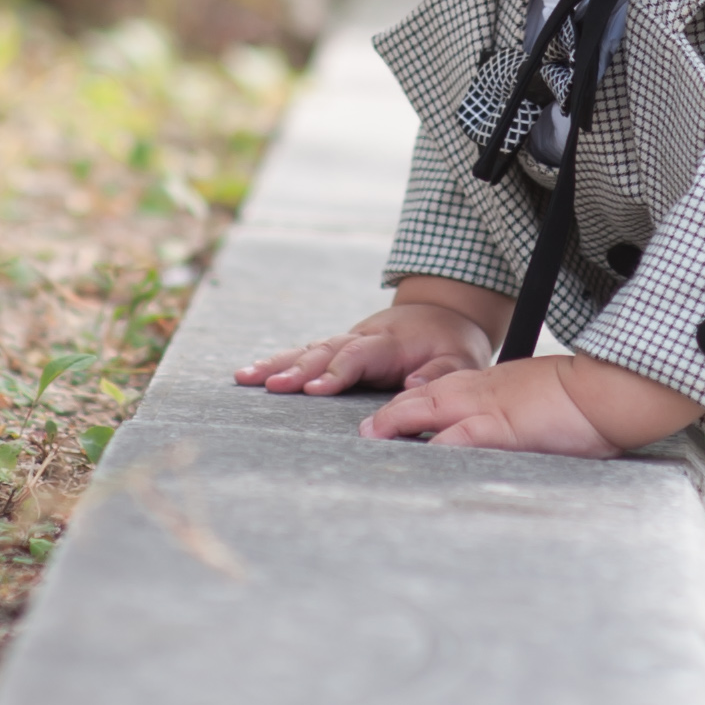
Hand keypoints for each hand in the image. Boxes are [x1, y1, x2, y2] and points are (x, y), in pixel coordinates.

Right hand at [234, 289, 499, 395]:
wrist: (444, 314)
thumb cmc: (452, 345)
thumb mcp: (461, 360)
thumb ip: (440, 372)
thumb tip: (413, 384)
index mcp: (392, 343)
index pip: (360, 356)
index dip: (337, 372)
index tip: (314, 389)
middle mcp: (363, 337)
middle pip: (325, 351)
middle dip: (297, 369)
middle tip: (271, 386)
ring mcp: (347, 340)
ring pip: (308, 349)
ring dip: (277, 363)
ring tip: (244, 376)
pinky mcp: (338, 348)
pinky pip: (304, 353)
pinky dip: (278, 362)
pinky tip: (248, 374)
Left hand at [359, 350, 699, 453]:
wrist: (610, 387)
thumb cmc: (590, 397)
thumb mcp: (549, 405)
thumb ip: (528, 419)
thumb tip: (528, 435)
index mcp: (497, 386)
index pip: (447, 391)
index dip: (418, 403)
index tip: (397, 417)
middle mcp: (485, 391)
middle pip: (426, 397)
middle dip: (393, 413)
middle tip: (368, 429)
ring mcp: (490, 407)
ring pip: (428, 410)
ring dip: (397, 423)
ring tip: (372, 439)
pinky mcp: (501, 427)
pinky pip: (456, 438)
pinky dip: (431, 448)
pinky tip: (413, 460)